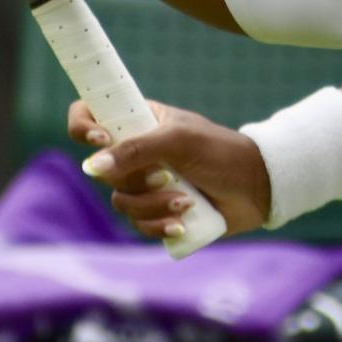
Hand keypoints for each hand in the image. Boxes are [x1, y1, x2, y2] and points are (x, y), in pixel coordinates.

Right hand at [68, 98, 271, 240]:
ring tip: (186, 202)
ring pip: (121, 202)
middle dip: (136, 181)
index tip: (101, 141)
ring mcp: (145, 183)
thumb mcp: (180, 141)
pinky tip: (183, 222)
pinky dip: (160, 226)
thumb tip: (92, 166)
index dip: (84, 128)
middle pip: (104, 171)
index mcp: (138, 122)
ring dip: (153, 206)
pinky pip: (139, 225)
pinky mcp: (157, 212)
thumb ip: (136, 149)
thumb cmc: (221, 151)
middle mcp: (136, 152)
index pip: (90, 115)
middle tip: (166, 176)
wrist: (256, 187)